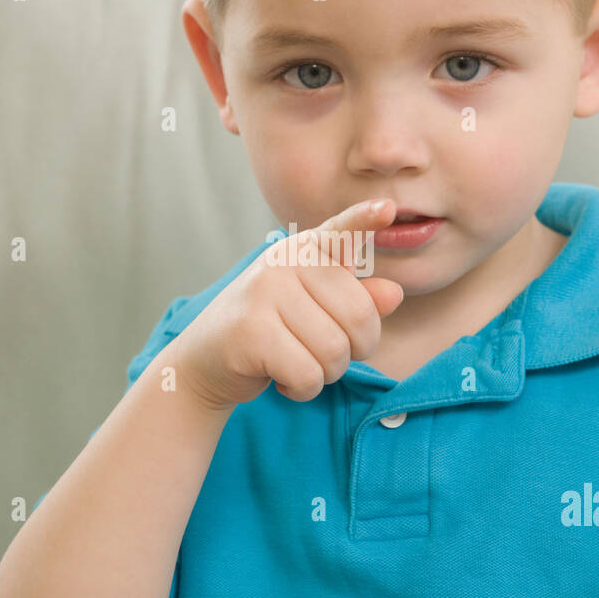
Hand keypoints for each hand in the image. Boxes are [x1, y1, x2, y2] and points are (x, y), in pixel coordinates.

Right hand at [173, 198, 403, 412]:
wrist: (204, 362)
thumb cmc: (271, 332)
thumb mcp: (316, 311)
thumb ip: (356, 300)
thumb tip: (394, 293)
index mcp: (304, 250)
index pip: (341, 233)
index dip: (365, 219)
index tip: (388, 208)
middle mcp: (283, 262)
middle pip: (360, 316)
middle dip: (352, 351)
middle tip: (320, 353)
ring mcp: (263, 293)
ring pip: (334, 351)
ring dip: (325, 373)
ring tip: (297, 363)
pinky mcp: (250, 331)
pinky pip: (308, 375)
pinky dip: (302, 390)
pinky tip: (280, 379)